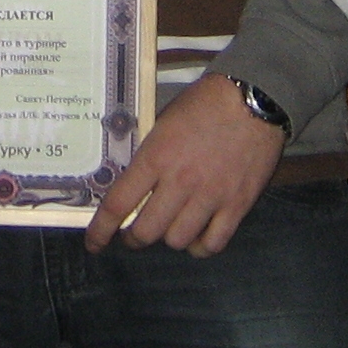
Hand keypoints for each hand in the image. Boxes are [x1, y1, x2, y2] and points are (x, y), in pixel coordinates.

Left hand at [86, 73, 283, 256]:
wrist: (253, 100)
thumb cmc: (205, 104)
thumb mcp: (164, 121)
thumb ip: (149, 154)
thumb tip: (133, 182)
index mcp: (156, 157)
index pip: (119, 204)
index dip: (101, 230)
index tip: (94, 243)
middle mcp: (180, 182)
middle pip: (146, 231)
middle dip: (134, 238)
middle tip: (134, 233)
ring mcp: (210, 197)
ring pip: (177, 241)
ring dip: (167, 238)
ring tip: (168, 228)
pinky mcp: (237, 205)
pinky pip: (212, 244)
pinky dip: (200, 247)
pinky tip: (197, 236)